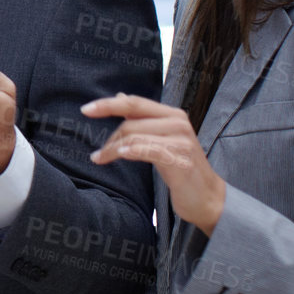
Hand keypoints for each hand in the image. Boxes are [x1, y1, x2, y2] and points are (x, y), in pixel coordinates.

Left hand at [83, 94, 225, 233]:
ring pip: (135, 136)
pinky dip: (130, 152)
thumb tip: (119, 96)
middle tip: (96, 154)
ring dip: (113, 149)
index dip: (108, 104)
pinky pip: (148, 150)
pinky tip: (119, 156)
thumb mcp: (161, 139)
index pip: (134, 102)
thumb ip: (142, 119)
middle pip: (131, 121)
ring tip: (101, 159)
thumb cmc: (180, 168)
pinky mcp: (180, 160)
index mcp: (173, 114)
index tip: (85, 110)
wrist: (208, 198)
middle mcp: (178, 122)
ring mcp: (181, 141)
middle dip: (109, 136)